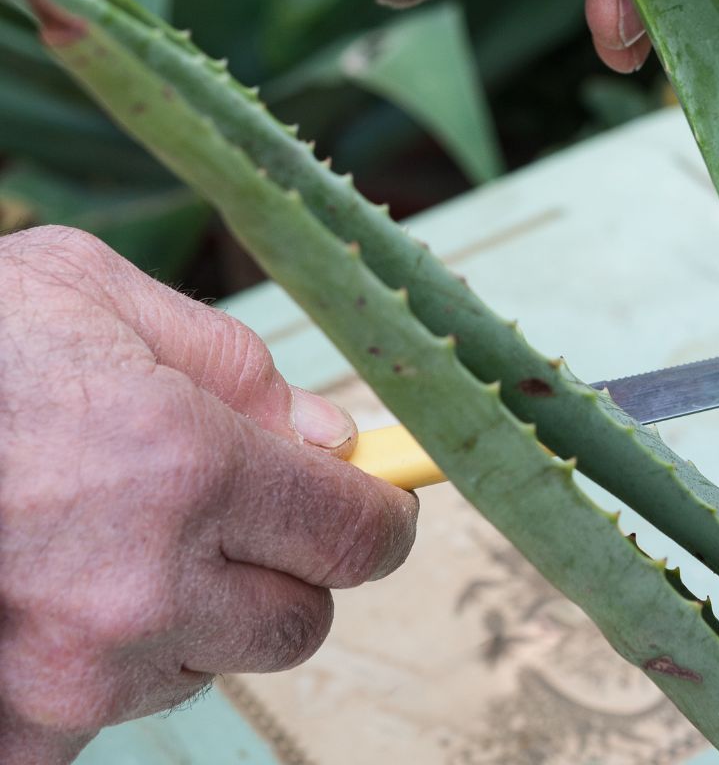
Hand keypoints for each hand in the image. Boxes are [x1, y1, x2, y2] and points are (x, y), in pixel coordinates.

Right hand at [0, 227, 418, 762]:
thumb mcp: (96, 296)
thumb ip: (237, 367)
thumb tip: (331, 439)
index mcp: (184, 466)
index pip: (358, 537)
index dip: (382, 521)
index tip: (379, 508)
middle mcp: (139, 587)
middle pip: (301, 622)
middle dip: (287, 570)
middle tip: (234, 520)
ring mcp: (69, 674)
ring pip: (205, 664)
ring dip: (187, 612)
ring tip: (100, 540)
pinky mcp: (14, 729)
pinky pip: (111, 710)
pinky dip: (101, 663)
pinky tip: (46, 596)